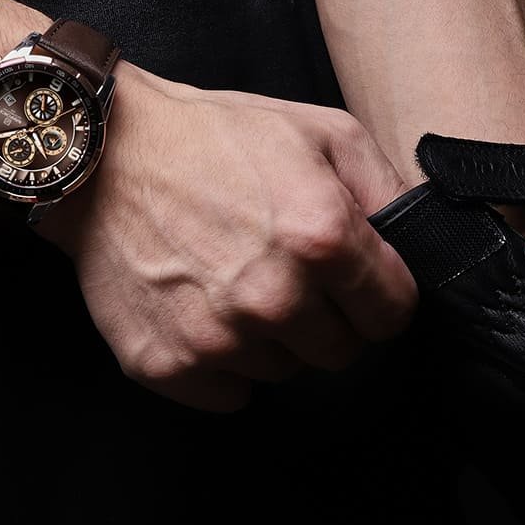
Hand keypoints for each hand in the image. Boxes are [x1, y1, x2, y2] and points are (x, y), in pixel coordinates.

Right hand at [36, 61, 417, 411]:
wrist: (103, 155)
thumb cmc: (211, 136)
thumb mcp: (318, 130)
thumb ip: (385, 186)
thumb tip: (421, 240)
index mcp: (322, 237)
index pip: (393, 314)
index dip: (375, 293)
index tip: (348, 277)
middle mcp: (273, 298)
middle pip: (340, 352)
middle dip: (323, 316)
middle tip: (279, 269)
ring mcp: (215, 338)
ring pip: (281, 372)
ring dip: (267, 338)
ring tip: (228, 279)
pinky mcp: (165, 363)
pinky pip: (227, 393)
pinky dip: (220, 363)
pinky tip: (198, 309)